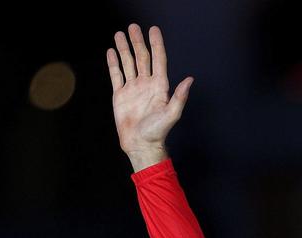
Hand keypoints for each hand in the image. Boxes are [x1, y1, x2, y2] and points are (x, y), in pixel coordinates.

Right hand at [106, 23, 192, 171]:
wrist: (141, 145)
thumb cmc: (158, 132)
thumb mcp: (171, 114)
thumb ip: (179, 96)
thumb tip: (189, 80)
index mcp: (160, 86)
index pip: (158, 60)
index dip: (156, 45)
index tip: (153, 30)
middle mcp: (146, 84)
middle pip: (142, 58)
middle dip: (137, 42)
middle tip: (133, 27)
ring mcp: (133, 88)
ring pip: (128, 63)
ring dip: (124, 49)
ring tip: (120, 34)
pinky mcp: (120, 95)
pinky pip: (116, 75)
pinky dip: (114, 63)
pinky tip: (111, 52)